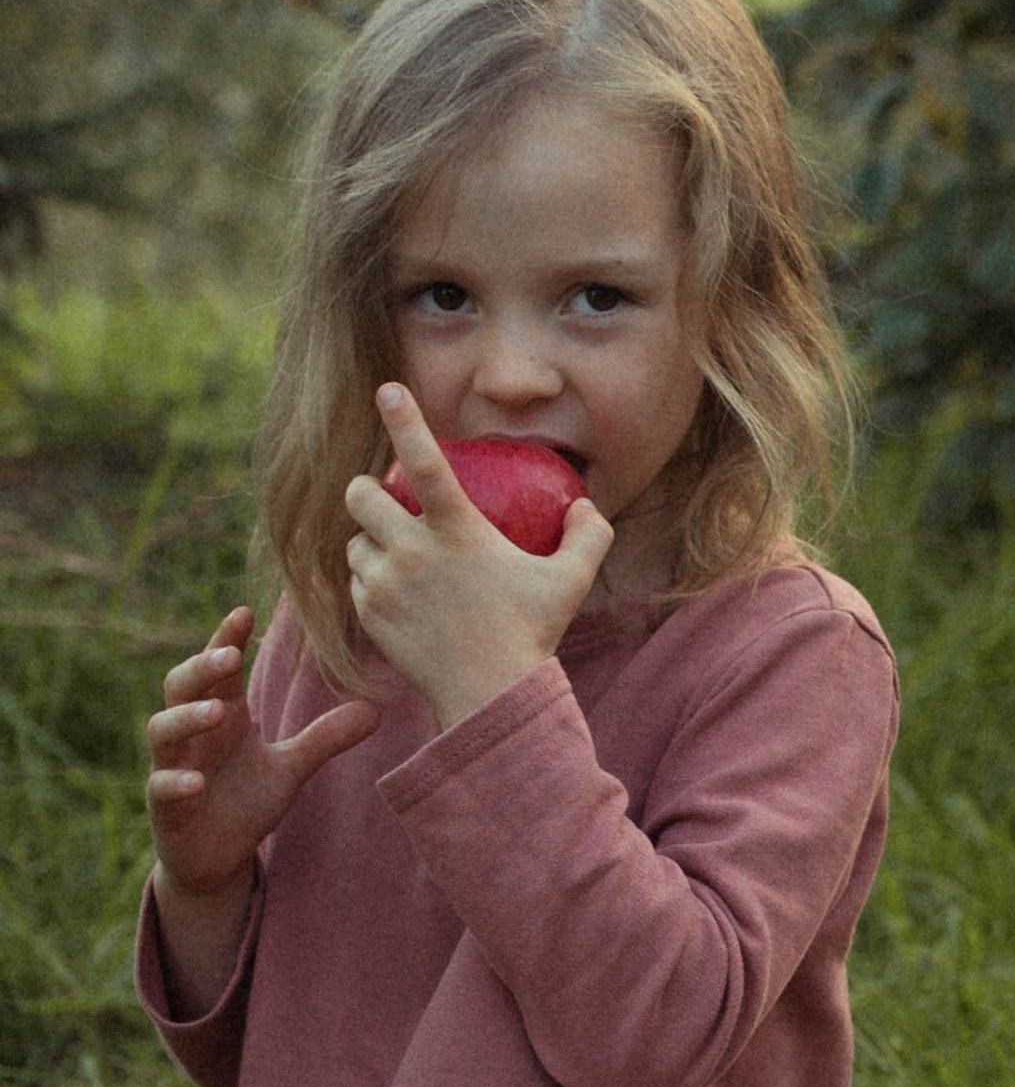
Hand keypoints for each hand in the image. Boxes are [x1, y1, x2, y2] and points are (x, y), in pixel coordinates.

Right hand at [146, 606, 382, 900]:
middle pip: (181, 686)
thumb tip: (376, 710)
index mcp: (221, 715)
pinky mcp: (164, 806)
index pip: (218, 668)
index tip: (244, 611)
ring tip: (217, 712)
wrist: (217, 856)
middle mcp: (191, 734)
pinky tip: (196, 783)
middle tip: (230, 654)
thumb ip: (324, 737)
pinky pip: (160, 787)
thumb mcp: (291, 767)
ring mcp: (173, 767)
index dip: (225, 639)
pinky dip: (175, 783)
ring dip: (186, 718)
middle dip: (201, 667)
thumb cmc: (244, 800)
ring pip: (162, 730)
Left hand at [343, 385, 614, 727]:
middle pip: (360, 495)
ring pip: (354, 541)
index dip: (405, 420)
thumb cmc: (533, 636)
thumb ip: (588, 536)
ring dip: (370, 541)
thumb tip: (586, 504)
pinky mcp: (369, 615)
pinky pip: (356, 582)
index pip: (425, 462)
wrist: (487, 697)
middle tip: (387, 502)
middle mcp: (412, 551)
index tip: (388, 389)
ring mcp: (385, 585)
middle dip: (366, 490)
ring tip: (399, 557)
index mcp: (457, 532)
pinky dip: (371, 581)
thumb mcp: (571, 583)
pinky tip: (398, 595)